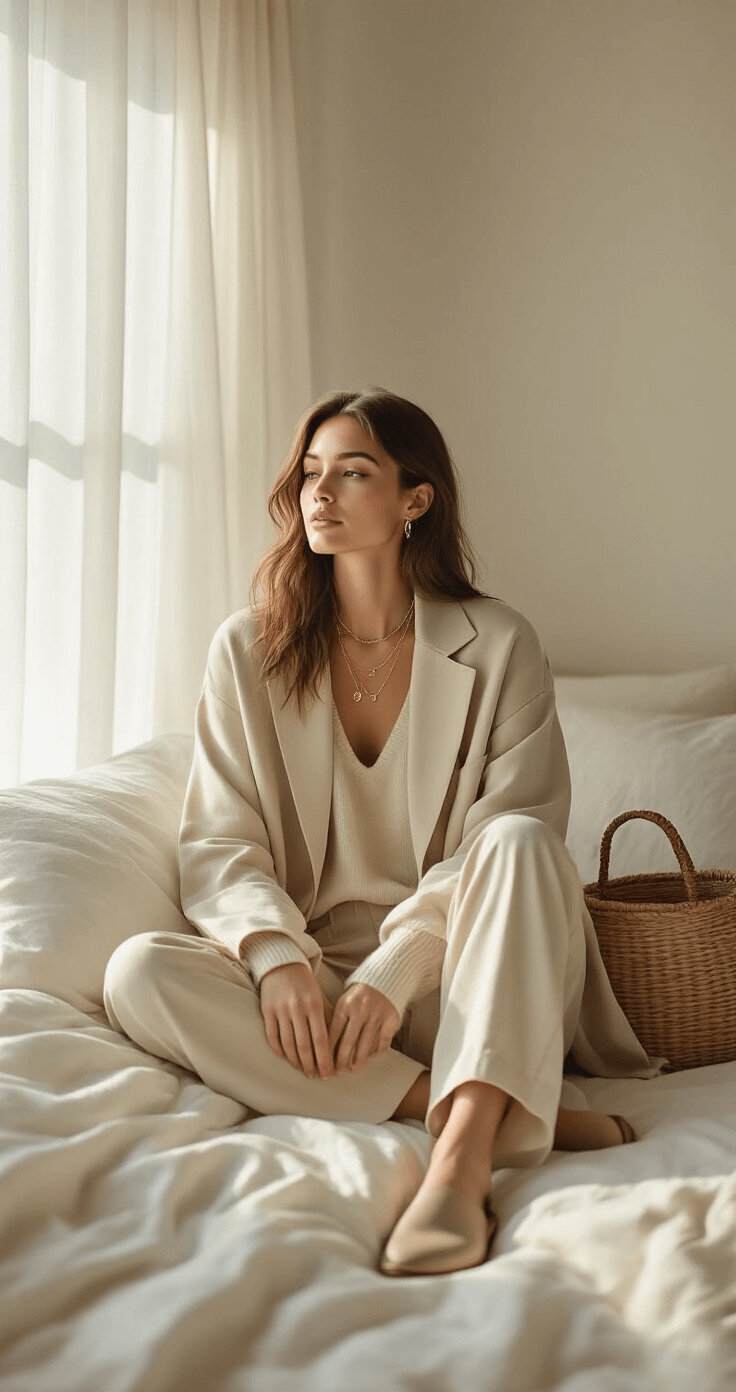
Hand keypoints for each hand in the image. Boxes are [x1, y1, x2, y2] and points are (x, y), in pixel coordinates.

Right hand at [259, 962, 333, 1078]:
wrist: (283, 965)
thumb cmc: (306, 984)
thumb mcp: (320, 998)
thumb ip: (328, 1019)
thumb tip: (337, 1045)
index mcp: (314, 1005)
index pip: (321, 1039)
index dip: (324, 1059)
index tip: (328, 1073)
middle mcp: (297, 1008)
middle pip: (304, 1046)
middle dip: (311, 1065)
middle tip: (315, 1076)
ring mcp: (280, 1010)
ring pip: (288, 1044)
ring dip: (295, 1061)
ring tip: (302, 1069)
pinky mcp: (267, 1011)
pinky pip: (272, 1036)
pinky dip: (279, 1050)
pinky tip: (285, 1058)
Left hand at [328, 983, 399, 1072]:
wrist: (383, 979)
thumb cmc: (358, 996)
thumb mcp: (344, 1003)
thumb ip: (336, 1021)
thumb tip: (325, 1048)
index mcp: (345, 1006)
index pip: (334, 1033)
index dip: (328, 1051)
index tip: (325, 1064)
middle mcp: (360, 1010)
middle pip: (349, 1041)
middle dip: (341, 1060)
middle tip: (337, 1071)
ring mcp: (377, 1014)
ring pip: (366, 1043)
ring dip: (359, 1059)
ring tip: (353, 1067)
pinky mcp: (391, 1018)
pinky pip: (384, 1040)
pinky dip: (378, 1050)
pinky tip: (372, 1056)